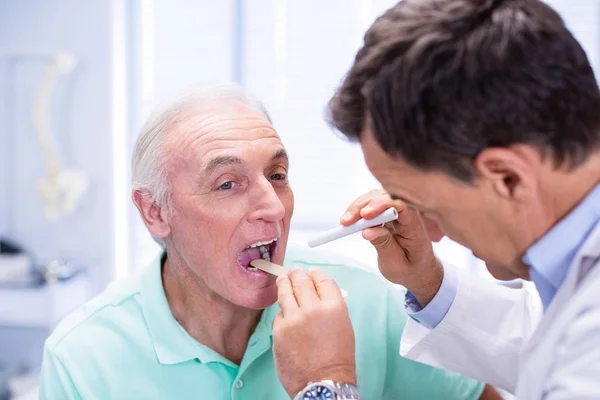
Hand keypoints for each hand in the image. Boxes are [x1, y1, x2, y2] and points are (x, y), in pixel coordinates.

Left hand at [272, 267, 355, 397]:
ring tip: (283, 279)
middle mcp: (313, 308)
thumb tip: (318, 295)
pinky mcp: (280, 329)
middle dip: (297, 274)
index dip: (316, 274)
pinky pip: (279, 314)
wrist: (323, 383)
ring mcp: (294, 318)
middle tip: (294, 272)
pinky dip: (282, 312)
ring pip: (285, 292)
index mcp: (334, 307)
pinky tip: (286, 313)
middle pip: (302, 281)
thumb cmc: (337, 360)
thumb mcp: (343, 327)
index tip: (312, 272)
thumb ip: (330, 307)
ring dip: (284, 283)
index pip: (323, 280)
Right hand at [342, 189, 443, 306]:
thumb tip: (367, 231)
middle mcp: (407, 215)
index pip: (401, 206)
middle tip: (347, 221)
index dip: (382, 206)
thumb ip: (384, 245)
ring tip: (346, 221)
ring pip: (377, 197)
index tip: (365, 216)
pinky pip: (373, 204)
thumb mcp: (396, 263)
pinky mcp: (388, 214)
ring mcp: (397, 213)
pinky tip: (351, 219)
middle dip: (364, 205)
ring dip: (359, 206)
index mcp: (414, 227)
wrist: (418, 272)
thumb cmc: (410, 269)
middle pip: (386, 197)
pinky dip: (360, 210)